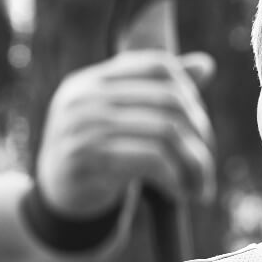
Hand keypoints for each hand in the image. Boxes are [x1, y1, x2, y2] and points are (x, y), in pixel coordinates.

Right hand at [34, 50, 216, 217]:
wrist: (54, 197)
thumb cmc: (95, 153)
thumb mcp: (121, 117)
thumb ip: (157, 91)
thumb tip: (207, 64)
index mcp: (93, 79)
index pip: (159, 65)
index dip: (190, 93)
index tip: (199, 129)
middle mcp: (85, 96)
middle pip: (170, 100)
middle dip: (200, 135)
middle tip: (205, 165)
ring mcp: (83, 126)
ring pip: (167, 131)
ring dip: (194, 164)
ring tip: (200, 187)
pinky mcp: (86, 159)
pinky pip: (151, 160)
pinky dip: (175, 178)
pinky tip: (179, 194)